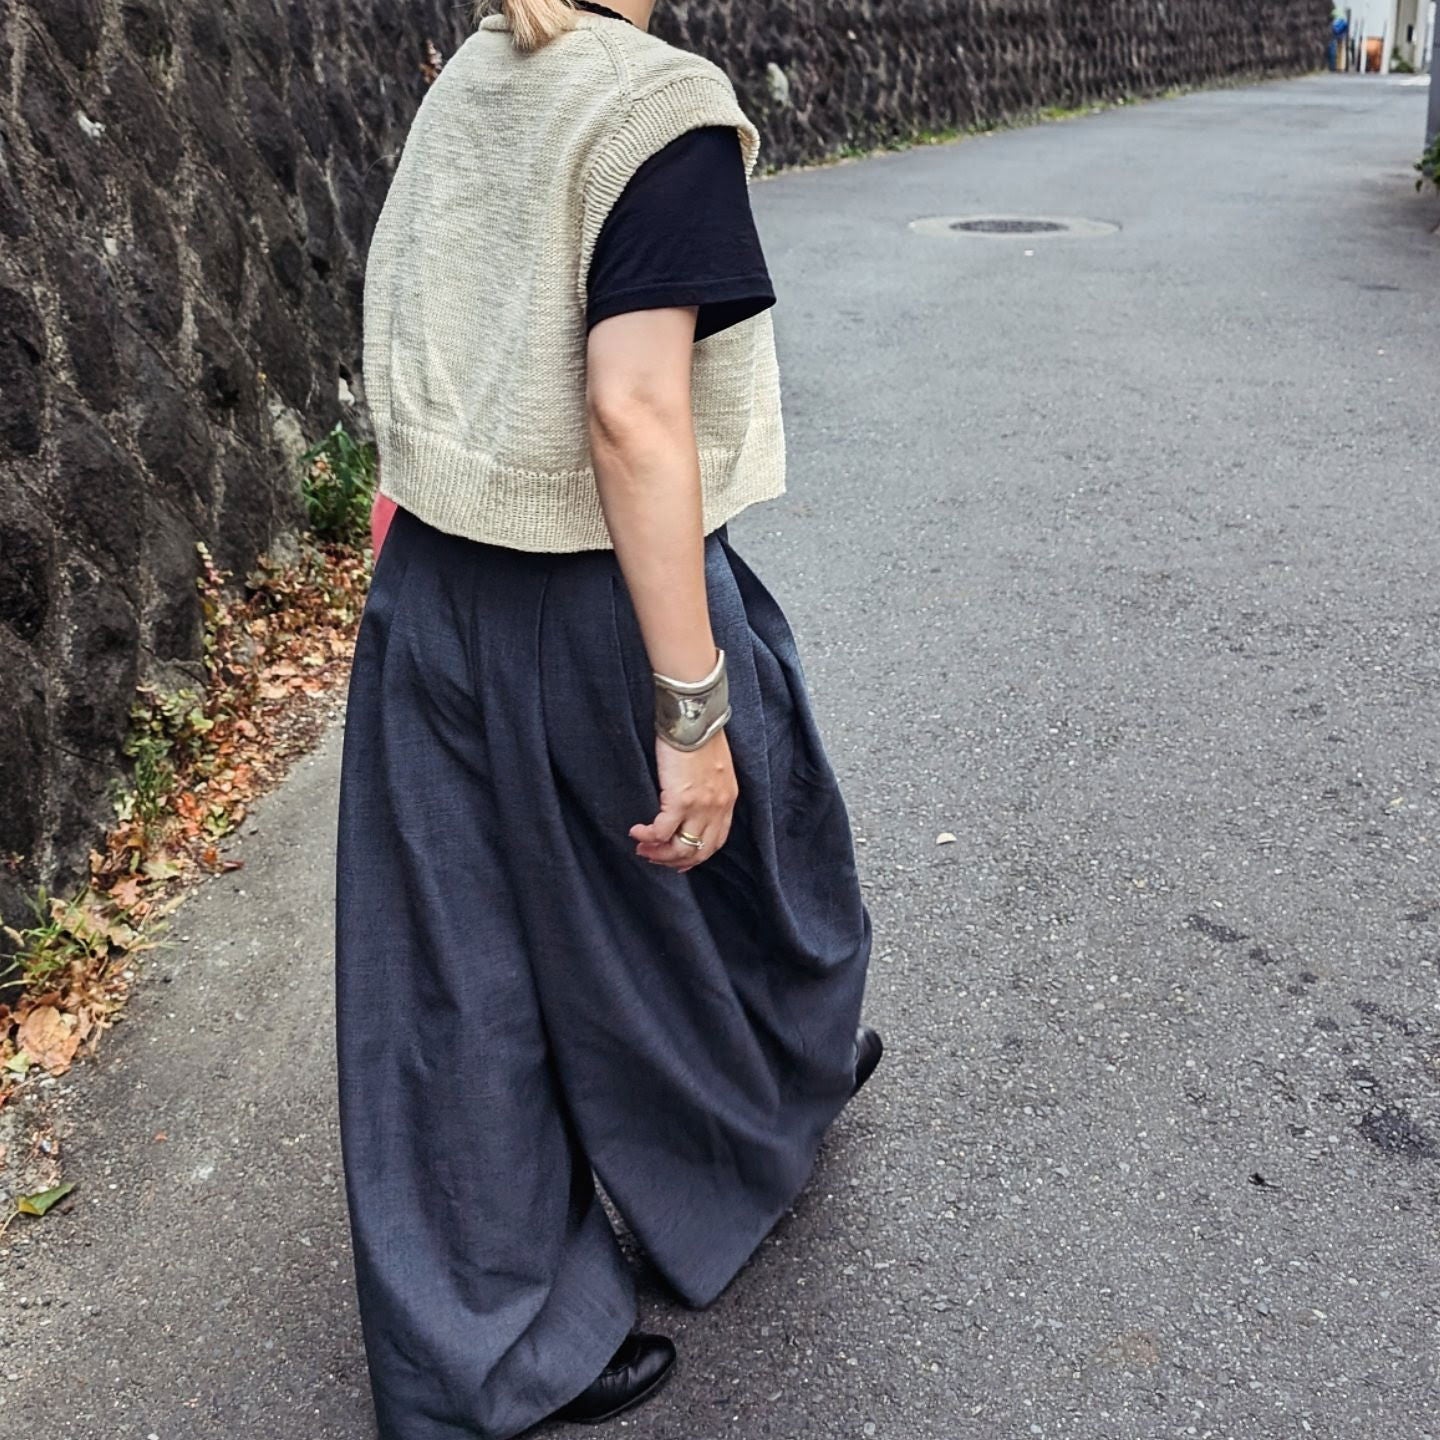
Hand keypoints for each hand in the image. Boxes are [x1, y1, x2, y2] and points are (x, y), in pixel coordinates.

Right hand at [629, 727, 737, 871]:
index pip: (716, 840)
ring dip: (659, 852)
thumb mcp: (714, 766)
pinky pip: (661, 832)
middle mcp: (718, 807)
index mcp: (727, 799)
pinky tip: (637, 832)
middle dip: (674, 859)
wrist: (694, 717)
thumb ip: (708, 786)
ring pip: (681, 847)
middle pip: (699, 850)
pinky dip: (647, 836)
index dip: (696, 855)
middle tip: (653, 856)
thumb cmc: (699, 733)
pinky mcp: (680, 800)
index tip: (678, 860)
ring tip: (642, 847)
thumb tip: (689, 798)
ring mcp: (701, 806)